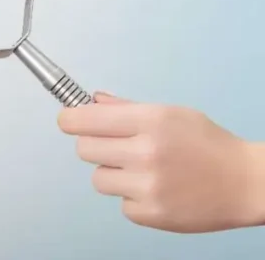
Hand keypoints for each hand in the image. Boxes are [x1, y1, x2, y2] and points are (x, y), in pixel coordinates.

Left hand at [58, 92, 264, 232]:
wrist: (247, 184)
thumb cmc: (210, 146)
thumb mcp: (171, 114)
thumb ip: (127, 108)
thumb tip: (92, 101)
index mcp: (149, 122)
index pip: (85, 119)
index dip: (70, 119)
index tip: (67, 120)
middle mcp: (145, 153)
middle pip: (84, 149)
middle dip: (95, 146)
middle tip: (117, 147)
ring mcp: (147, 186)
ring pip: (98, 178)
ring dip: (113, 174)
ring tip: (142, 170)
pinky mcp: (151, 214)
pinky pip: (120, 204)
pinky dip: (132, 198)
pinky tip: (156, 190)